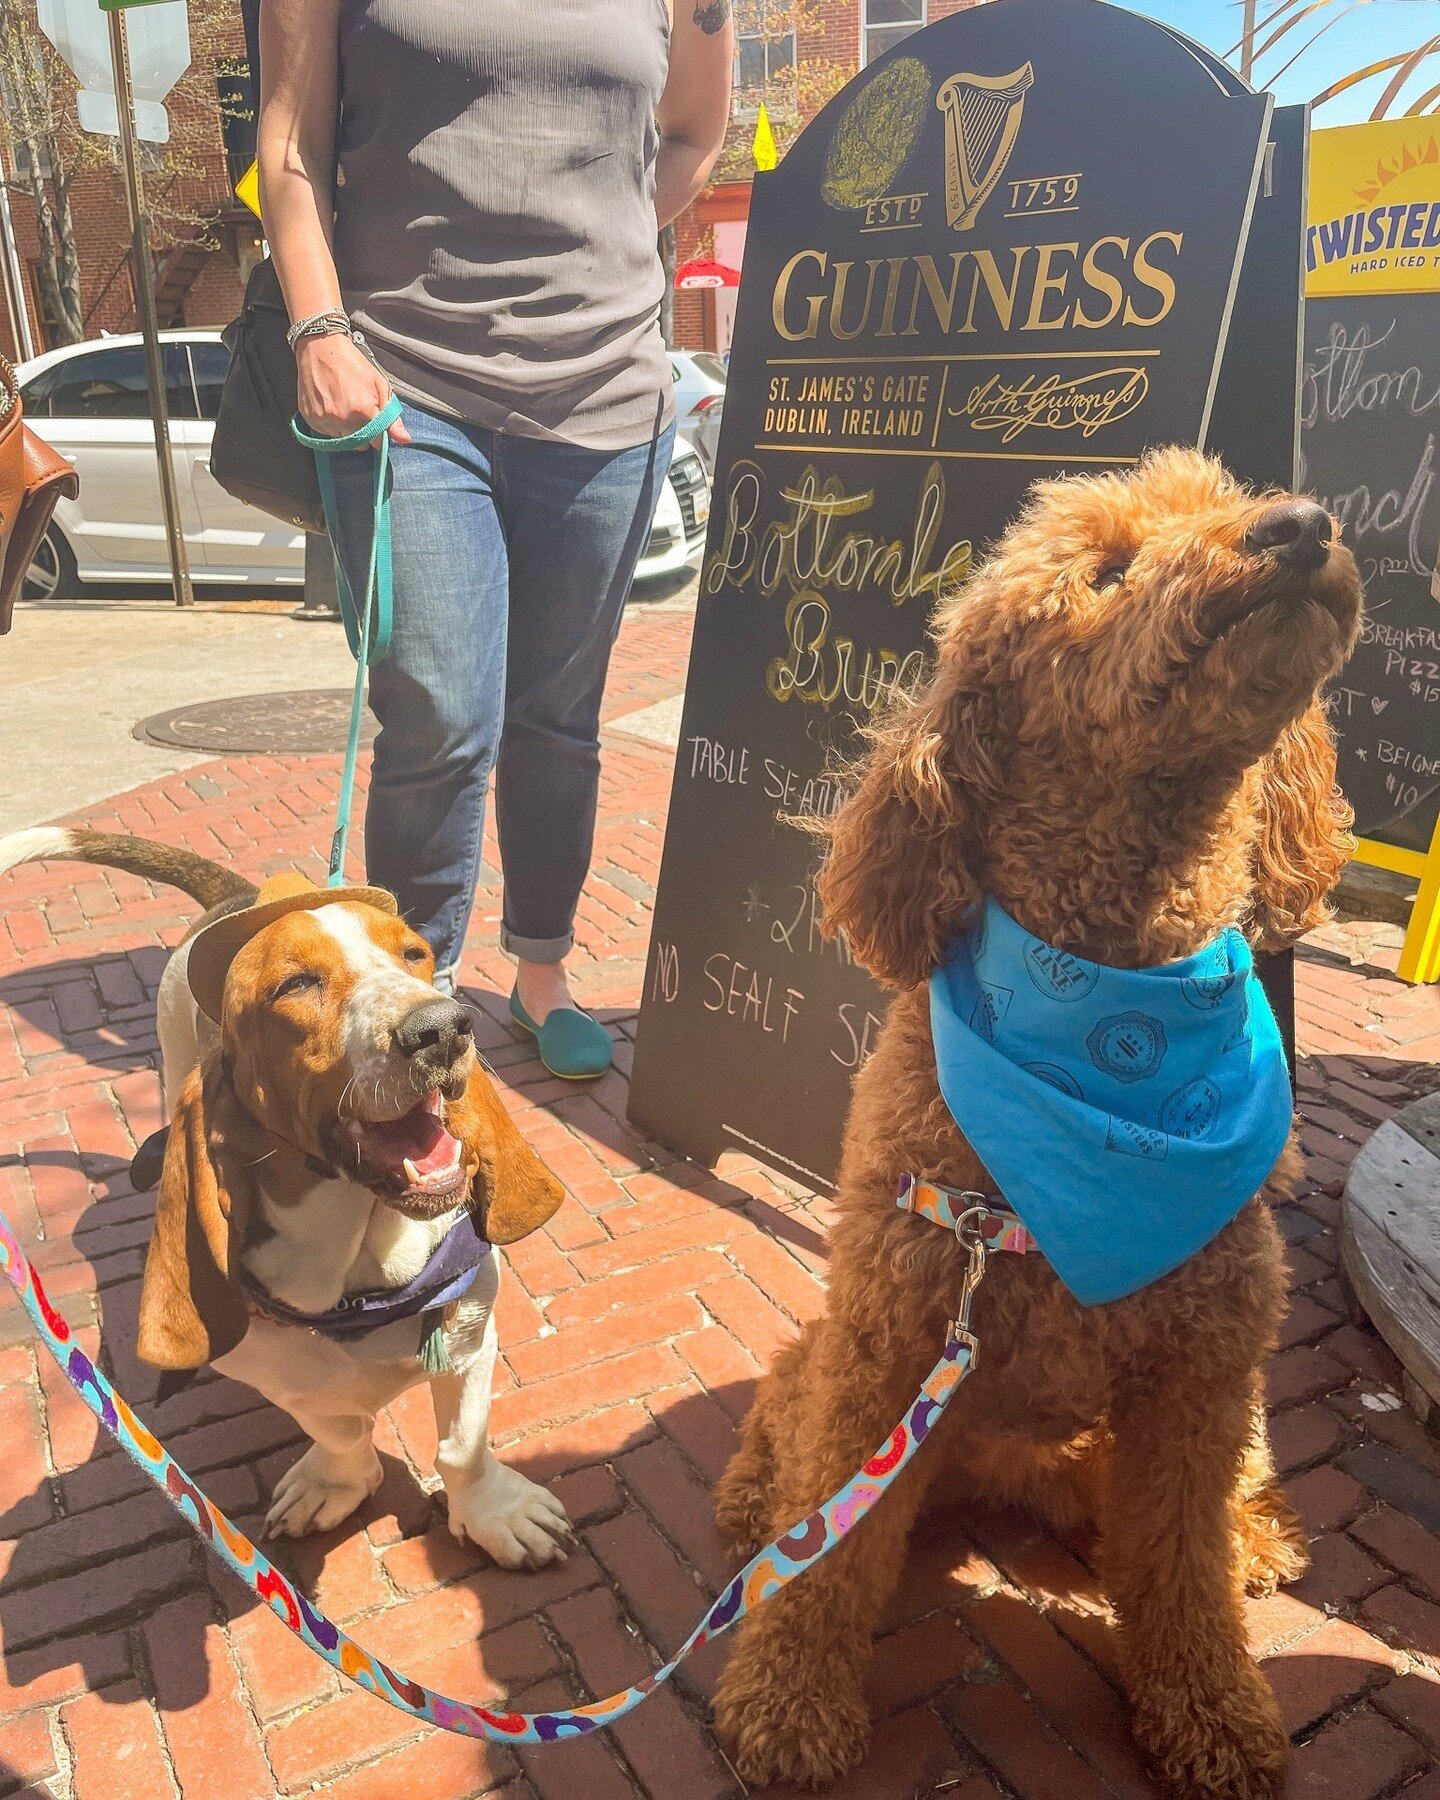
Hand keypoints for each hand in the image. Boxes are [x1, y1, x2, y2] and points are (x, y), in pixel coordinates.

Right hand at [295, 332, 411, 444]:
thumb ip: (392, 417)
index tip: (376, 425)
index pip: (377, 443)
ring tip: (344, 406)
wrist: (320, 347)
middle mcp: (343, 419)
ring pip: (342, 441)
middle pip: (360, 445)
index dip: (379, 435)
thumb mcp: (380, 385)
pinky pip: (326, 434)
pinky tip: (331, 406)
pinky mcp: (311, 419)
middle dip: (363, 434)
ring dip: (346, 430)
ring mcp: (325, 420)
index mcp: (363, 411)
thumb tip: (404, 439)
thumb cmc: (353, 364)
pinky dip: (331, 425)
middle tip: (359, 413)